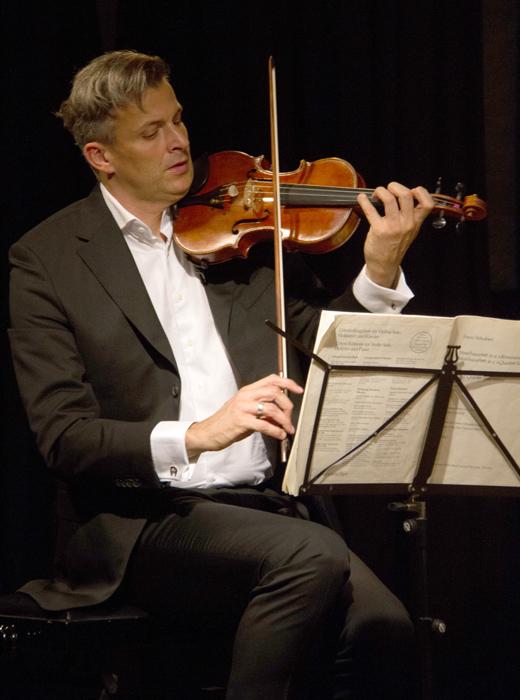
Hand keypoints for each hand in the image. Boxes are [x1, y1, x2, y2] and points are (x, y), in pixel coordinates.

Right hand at [185, 374, 303, 459]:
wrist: (207, 432)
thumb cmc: (226, 422)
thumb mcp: (246, 412)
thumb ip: (264, 412)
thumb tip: (282, 418)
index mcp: (247, 390)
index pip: (271, 379)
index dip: (288, 383)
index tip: (298, 390)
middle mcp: (245, 396)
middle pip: (275, 392)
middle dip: (288, 406)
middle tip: (290, 418)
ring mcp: (242, 407)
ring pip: (272, 408)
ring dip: (284, 421)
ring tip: (286, 429)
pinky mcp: (241, 421)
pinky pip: (264, 424)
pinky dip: (276, 431)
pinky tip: (279, 435)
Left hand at [357, 182, 433, 287]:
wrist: (384, 265)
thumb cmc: (394, 247)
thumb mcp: (409, 232)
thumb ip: (410, 216)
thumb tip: (402, 195)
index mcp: (415, 223)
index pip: (428, 203)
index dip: (420, 192)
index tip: (410, 191)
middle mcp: (406, 224)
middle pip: (406, 195)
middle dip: (395, 186)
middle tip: (388, 188)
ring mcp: (393, 227)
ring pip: (389, 199)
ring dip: (380, 191)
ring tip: (376, 194)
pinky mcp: (379, 230)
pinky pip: (371, 210)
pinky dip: (364, 201)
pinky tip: (361, 199)